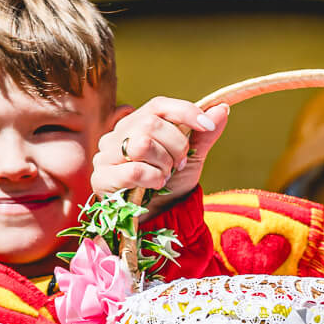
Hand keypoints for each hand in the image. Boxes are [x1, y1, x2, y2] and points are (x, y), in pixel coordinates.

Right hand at [91, 98, 232, 212]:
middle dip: (176, 146)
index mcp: (138, 123)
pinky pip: (134, 170)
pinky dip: (153, 179)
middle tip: (179, 164)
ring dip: (163, 164)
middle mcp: (118, 134)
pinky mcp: (101, 178)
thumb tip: (222, 108)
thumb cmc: (172, 184)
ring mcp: (106, 155)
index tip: (207, 125)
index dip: (184, 111)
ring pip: (142, 144)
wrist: (159, 218)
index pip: (159, 105)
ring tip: (165, 176)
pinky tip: (155, 186)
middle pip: (151, 124)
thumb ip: (204, 134)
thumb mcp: (192, 157)